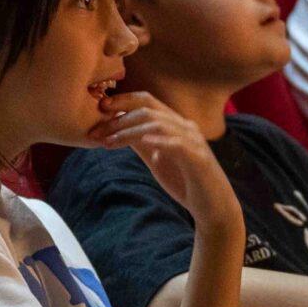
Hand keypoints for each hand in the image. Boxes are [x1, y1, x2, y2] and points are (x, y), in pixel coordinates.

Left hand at [90, 93, 240, 230]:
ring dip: (129, 131)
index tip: (99, 108)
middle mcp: (185, 127)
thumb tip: (117, 129)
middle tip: (95, 130)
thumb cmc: (185, 181)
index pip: (147, 101)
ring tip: (108, 142)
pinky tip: (142, 142)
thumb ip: (141, 143)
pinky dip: (159, 140)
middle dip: (118, 118)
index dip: (122, 100)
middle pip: (148, 109)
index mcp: (175, 124)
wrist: (212, 206)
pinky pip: (177, 143)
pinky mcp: (199, 159)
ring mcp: (193, 141)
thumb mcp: (156, 159)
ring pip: (158, 124)